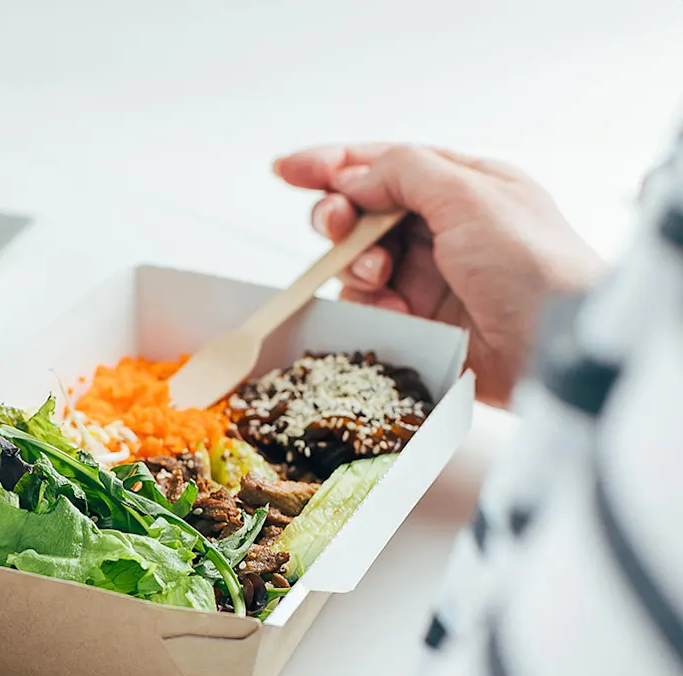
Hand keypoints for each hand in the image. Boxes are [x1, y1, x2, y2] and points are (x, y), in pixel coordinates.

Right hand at [273, 144, 605, 405]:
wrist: (554, 345)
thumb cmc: (531, 263)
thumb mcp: (470, 195)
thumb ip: (404, 173)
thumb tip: (352, 178)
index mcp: (462, 184)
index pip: (385, 163)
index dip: (331, 165)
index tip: (286, 170)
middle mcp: (441, 227)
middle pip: (362, 211)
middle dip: (339, 215)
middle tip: (336, 227)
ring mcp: (427, 276)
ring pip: (357, 260)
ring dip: (355, 264)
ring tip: (377, 276)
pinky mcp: (418, 321)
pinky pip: (367, 306)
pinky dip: (370, 305)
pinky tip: (395, 311)